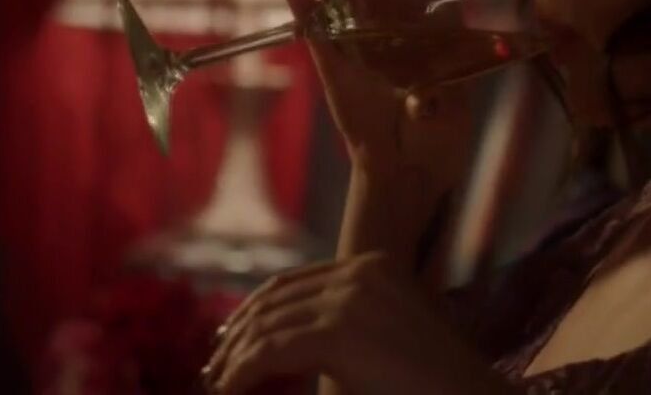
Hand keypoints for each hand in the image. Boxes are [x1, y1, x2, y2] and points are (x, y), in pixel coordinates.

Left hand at [200, 252, 508, 394]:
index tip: (231, 338)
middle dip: (238, 333)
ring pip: (268, 326)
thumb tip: (298, 342)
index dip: (256, 310)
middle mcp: (360, 272)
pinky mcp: (339, 331)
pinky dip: (242, 373)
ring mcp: (350, 298)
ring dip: (234, 358)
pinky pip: (271, 352)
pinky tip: (230, 390)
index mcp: (374, 267)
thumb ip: (349, 330)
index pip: (294, 282)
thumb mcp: (388, 342)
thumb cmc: (436, 386)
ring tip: (217, 384)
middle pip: (275, 299)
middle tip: (214, 366)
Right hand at [281, 0, 473, 188]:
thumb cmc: (438, 139)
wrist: (404, 172)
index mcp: (435, 29)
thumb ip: (435, 105)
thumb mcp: (446, 120)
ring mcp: (364, 42)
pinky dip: (303, 3)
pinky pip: (317, 29)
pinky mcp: (335, 65)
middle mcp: (399, 27)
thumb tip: (424, 96)